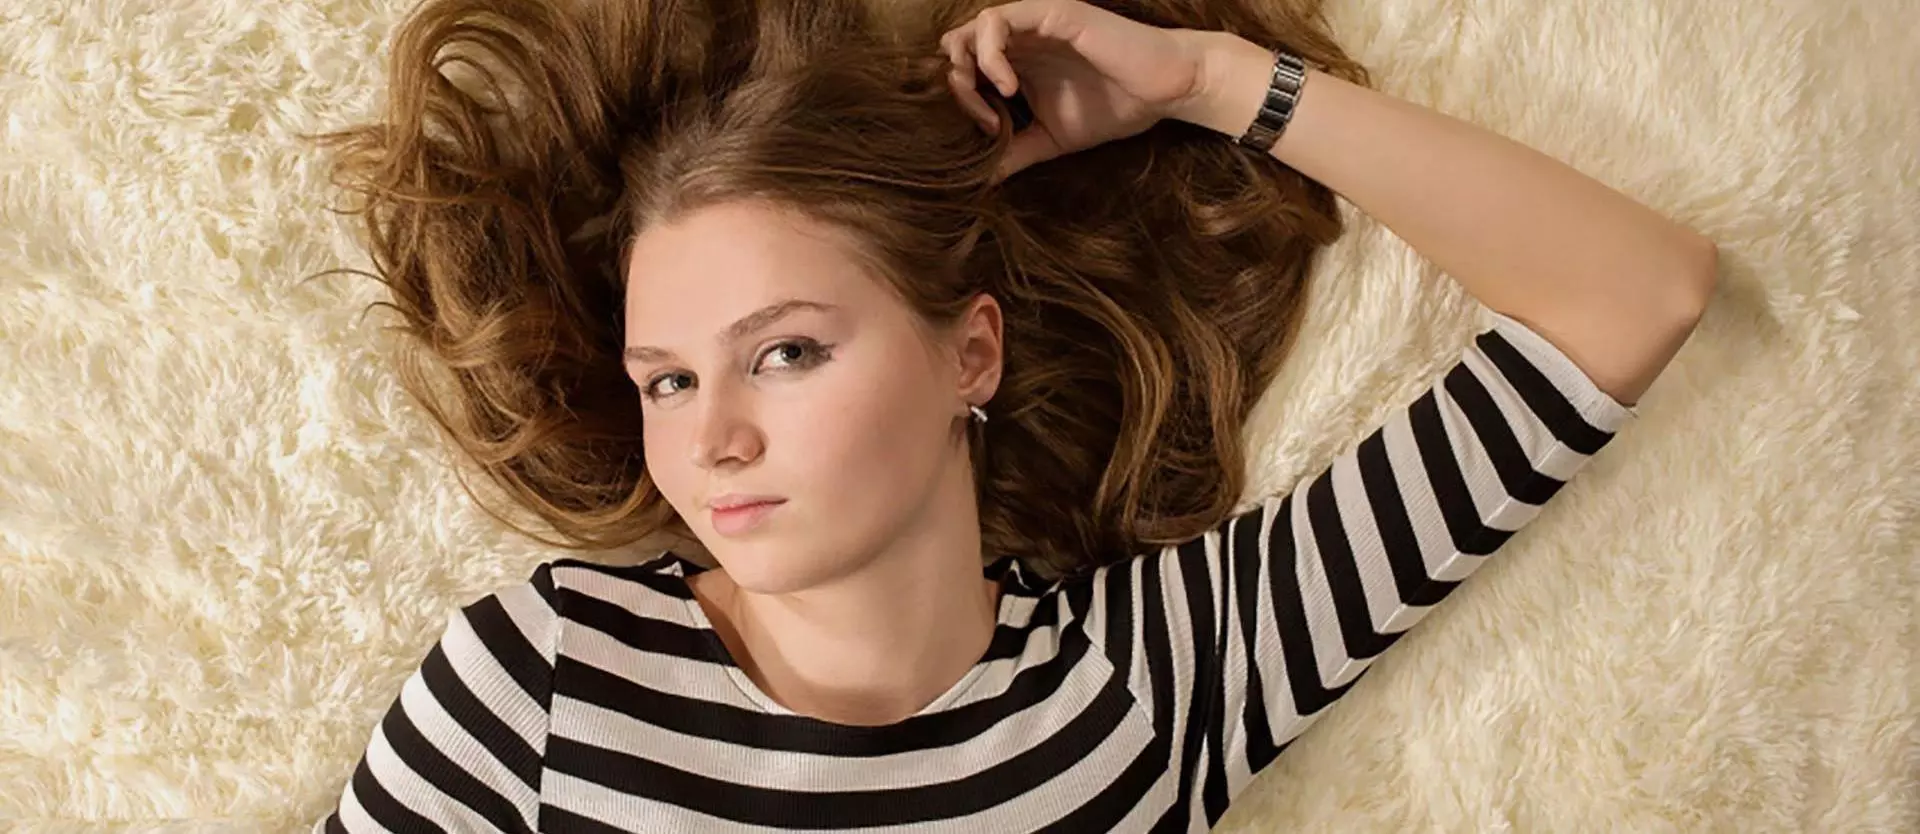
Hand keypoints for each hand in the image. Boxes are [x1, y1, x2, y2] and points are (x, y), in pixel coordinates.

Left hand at [939, 0, 1210, 179]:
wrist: (1162, 91)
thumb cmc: (1113, 108)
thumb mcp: (1051, 139)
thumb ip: (1015, 152)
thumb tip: (981, 181)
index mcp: (1018, 60)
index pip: (963, 65)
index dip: (962, 98)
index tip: (990, 132)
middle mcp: (1021, 36)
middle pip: (958, 44)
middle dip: (958, 83)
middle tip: (985, 118)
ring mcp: (1034, 21)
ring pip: (973, 27)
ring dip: (971, 67)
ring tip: (996, 99)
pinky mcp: (1051, 13)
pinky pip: (998, 19)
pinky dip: (991, 54)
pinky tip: (1009, 86)